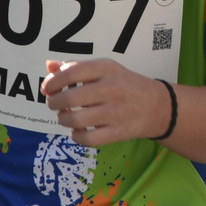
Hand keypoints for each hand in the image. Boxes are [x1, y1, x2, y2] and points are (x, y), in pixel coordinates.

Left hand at [41, 59, 171, 146]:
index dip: (53, 82)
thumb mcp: (105, 70)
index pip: (71, 73)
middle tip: (55, 104)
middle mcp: (112, 88)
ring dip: (63, 119)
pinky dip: (76, 136)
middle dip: (54, 102)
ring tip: (66, 116)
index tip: (48, 88)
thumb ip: (77, 67)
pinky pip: (87, 138)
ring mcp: (116, 111)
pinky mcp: (118, 132)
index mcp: (107, 68)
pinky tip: (78, 130)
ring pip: (75, 120)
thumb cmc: (125, 85)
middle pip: (70, 98)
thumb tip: (50, 67)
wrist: (158, 106)